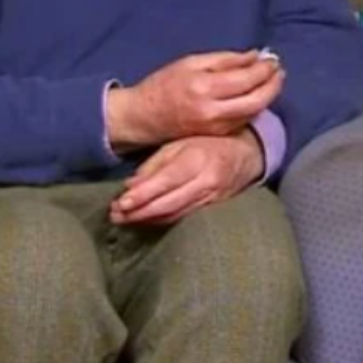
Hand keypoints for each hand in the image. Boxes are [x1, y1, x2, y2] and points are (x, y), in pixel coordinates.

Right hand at [106, 50, 283, 148]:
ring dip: (268, 94)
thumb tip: (255, 56)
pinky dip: (255, 105)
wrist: (143, 117)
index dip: (265, 69)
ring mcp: (217, 127)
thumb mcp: (191, 62)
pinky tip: (257, 93)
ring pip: (254, 111)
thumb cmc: (165, 84)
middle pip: (258, 100)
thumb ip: (225, 60)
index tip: (273, 59)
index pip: (247, 79)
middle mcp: (214, 111)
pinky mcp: (218, 135)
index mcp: (205, 88)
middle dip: (274, 85)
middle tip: (279, 71)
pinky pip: (245, 119)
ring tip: (272, 78)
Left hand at [109, 131, 264, 225]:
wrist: (248, 154)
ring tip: (124, 220)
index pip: (166, 181)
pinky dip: (162, 220)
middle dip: (139, 212)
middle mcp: (206, 181)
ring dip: (147, 219)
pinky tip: (146, 220)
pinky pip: (184, 217)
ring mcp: (212, 197)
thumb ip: (156, 163)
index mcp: (197, 159)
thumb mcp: (182, 142)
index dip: (142, 195)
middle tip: (115, 216)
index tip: (120, 203)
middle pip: (168, 203)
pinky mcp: (213, 208)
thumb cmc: (210, 143)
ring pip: (175, 214)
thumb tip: (130, 185)